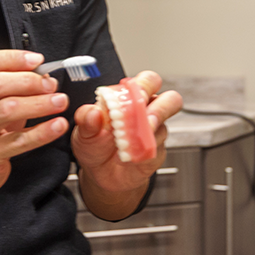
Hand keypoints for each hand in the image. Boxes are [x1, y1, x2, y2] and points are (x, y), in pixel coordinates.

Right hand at [0, 50, 69, 207]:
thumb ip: (7, 87)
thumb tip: (42, 74)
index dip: (12, 58)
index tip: (37, 60)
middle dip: (29, 80)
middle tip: (51, 84)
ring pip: (7, 110)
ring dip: (39, 103)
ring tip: (60, 101)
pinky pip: (17, 141)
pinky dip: (42, 132)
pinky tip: (57, 126)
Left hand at [72, 71, 181, 215]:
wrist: (98, 173)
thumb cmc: (95, 143)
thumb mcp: (84, 130)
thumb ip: (86, 118)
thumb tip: (94, 112)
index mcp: (131, 97)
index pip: (148, 81)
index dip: (146, 86)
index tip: (134, 96)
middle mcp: (146, 112)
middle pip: (171, 100)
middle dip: (160, 108)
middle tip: (145, 118)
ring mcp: (153, 133)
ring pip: (164, 127)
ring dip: (147, 134)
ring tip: (129, 140)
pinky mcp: (155, 152)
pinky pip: (157, 150)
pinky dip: (142, 152)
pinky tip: (128, 155)